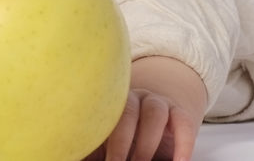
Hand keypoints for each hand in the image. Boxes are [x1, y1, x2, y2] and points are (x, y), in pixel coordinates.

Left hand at [84, 56, 206, 160]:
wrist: (156, 116)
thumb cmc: (120, 137)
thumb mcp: (103, 143)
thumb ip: (88, 150)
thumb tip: (70, 156)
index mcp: (110, 104)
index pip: (103, 114)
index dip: (99, 134)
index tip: (103, 158)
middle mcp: (134, 98)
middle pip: (128, 111)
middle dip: (122, 142)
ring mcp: (158, 103)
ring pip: (155, 112)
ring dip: (147, 142)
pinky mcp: (179, 113)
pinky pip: (183, 123)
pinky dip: (183, 143)